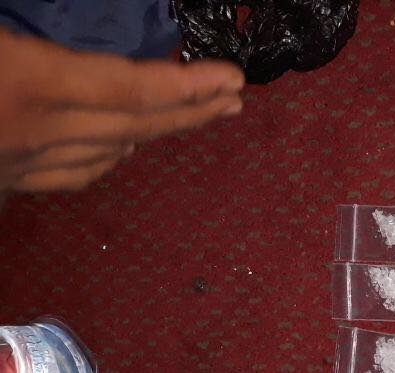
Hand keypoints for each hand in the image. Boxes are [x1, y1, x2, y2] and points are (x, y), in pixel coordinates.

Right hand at [0, 31, 243, 192]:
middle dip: (191, 112)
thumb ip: (32, 33)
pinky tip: (124, 148)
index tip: (231, 78)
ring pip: (108, 152)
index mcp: (30, 81)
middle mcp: (38, 129)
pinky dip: (107, 158)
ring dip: (156, 133)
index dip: (187, 85)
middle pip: (134, 124)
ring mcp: (21, 160)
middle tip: (233, 100)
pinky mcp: (6, 178)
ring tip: (192, 116)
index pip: (131, 88)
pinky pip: (72, 174)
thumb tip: (109, 59)